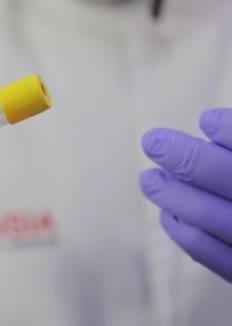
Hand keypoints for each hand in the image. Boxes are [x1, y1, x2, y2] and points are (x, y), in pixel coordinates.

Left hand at [140, 108, 231, 281]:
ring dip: (173, 195)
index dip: (231, 130)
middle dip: (187, 158)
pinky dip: (183, 231)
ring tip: (149, 179)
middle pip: (231, 179)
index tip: (206, 120)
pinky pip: (207, 252)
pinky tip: (168, 214)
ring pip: (212, 216)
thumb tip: (209, 124)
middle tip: (151, 141)